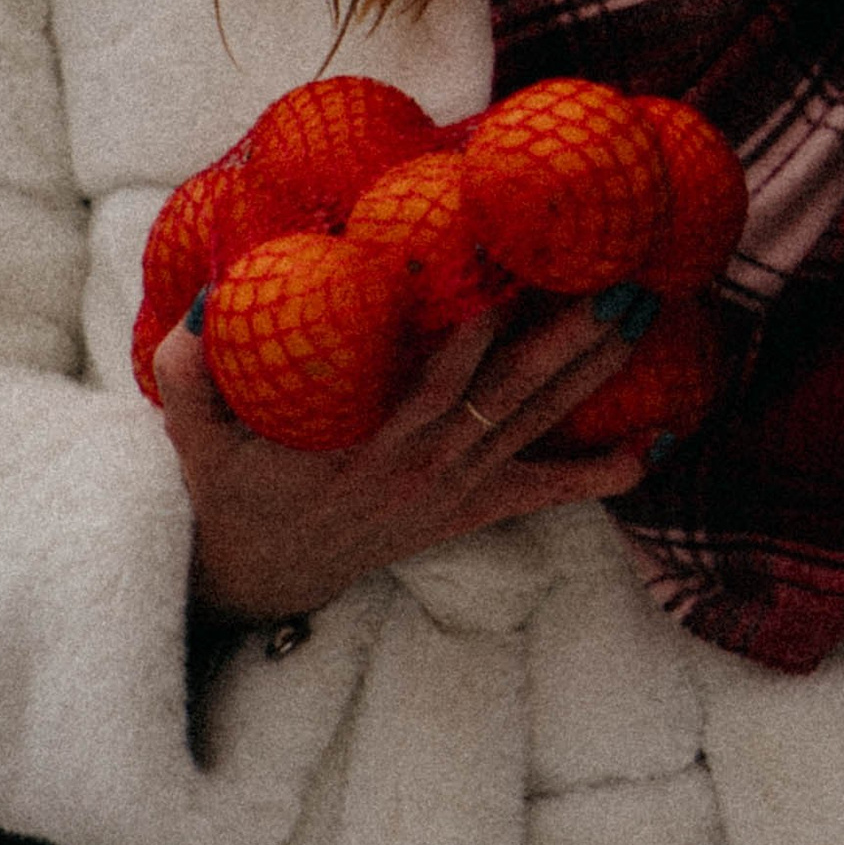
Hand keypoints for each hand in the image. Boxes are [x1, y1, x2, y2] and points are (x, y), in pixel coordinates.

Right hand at [152, 300, 648, 624]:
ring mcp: (453, 488)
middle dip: (563, 340)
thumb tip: (210, 300)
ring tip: (641, 316)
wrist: (266, 570)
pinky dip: (600, 475)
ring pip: (533, 424)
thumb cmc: (235, 484)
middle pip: (506, 397)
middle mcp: (422, 464)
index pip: (431, 383)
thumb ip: (190, 370)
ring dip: (590, 372)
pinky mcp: (471, 507)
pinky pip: (545, 492)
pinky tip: (653, 447)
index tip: (506, 274)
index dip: (471, 335)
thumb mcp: (194, 433)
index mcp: (364, 442)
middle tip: (616, 285)